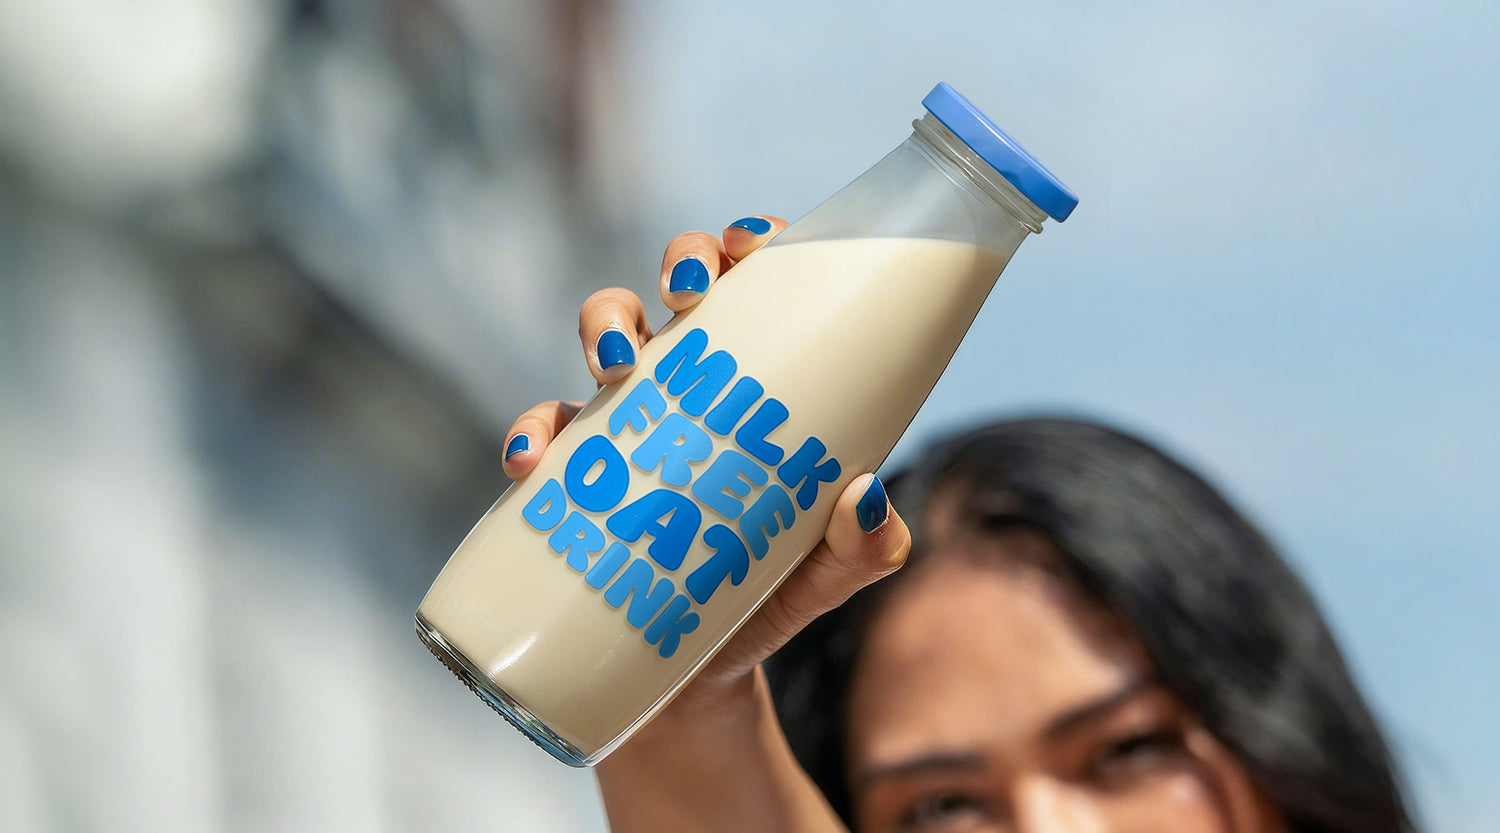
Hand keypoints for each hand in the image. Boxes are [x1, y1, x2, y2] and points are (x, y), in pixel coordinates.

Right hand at [500, 215, 911, 710]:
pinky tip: (531, 461)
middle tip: (688, 295)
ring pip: (607, 328)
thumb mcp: (825, 577)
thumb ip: (863, 548)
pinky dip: (531, 430)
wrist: (691, 672)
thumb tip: (863, 494)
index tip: (756, 246)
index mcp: (763, 384)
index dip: (756, 241)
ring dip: (603, 322)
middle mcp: (695, 383)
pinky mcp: (577, 468)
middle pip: (682, 282)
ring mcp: (631, 418)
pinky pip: (545, 425)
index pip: (766, 286)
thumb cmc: (766, 598)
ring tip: (612, 365)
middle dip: (681, 262)